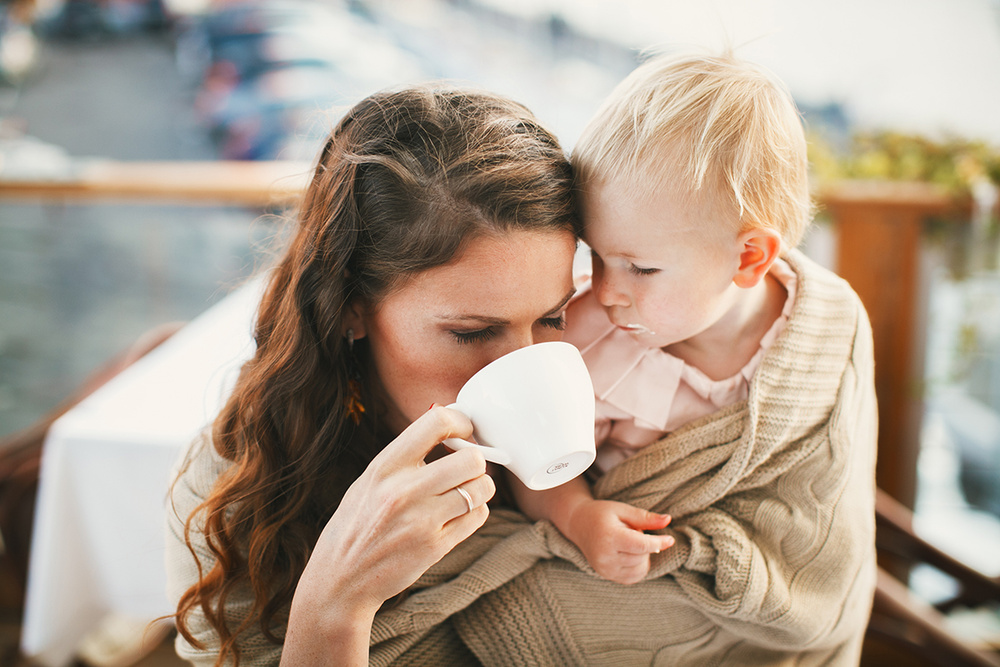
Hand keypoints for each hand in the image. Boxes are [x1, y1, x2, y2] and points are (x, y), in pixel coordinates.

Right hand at [282, 406, 494, 662]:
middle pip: (471, 459)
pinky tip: (459, 515)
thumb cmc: (357, 525)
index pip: (436, 422)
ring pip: (481, 488)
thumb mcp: (369, 481)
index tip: (464, 432)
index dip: (461, 422)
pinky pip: (477, 516)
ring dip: (479, 488)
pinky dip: (475, 512)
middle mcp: (404, 490)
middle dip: (476, 462)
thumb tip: (451, 434)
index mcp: (385, 466)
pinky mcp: (435, 546)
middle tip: (466, 469)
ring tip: (464, 492)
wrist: (340, 579)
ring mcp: (422, 520)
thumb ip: (405, 458)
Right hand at [565, 499, 673, 584]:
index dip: (659, 543)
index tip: (670, 539)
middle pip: (642, 556)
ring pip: (640, 567)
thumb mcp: (622, 510)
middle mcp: (605, 557)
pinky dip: (638, 566)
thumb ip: (645, 518)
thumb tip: (668, 520)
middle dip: (645, 544)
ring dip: (642, 555)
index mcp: (609, 537)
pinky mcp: (606, 575)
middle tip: (631, 531)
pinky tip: (629, 554)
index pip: (641, 545)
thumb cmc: (601, 514)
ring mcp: (604, 569)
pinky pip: (633, 577)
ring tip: (627, 542)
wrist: (577, 524)